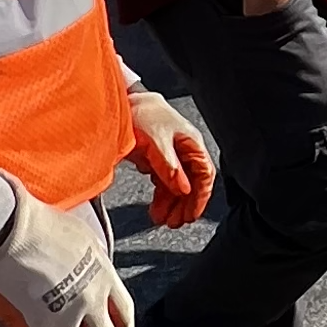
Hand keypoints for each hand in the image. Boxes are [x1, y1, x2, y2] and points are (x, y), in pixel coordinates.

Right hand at [0, 183, 133, 326]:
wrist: (16, 230)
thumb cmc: (46, 225)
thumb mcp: (84, 236)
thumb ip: (94, 259)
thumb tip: (94, 266)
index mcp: (104, 275)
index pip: (125, 309)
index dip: (126, 325)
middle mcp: (91, 298)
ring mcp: (67, 314)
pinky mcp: (40, 323)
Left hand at [125, 89, 213, 229]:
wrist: (121, 103)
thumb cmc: (142, 114)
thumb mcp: (155, 142)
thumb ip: (169, 167)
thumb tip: (183, 189)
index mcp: (191, 143)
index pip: (204, 174)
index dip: (200, 197)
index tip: (191, 215)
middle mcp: (184, 150)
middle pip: (192, 183)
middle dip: (185, 205)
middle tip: (175, 223)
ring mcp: (171, 156)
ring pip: (178, 186)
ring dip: (172, 204)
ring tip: (162, 219)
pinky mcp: (158, 160)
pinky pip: (165, 183)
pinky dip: (161, 198)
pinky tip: (155, 208)